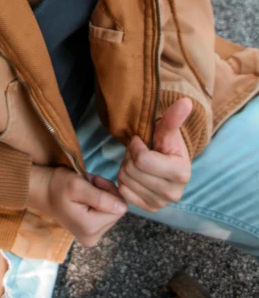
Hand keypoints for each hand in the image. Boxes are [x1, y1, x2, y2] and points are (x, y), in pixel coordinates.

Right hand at [28, 164, 127, 247]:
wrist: (42, 190)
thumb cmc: (57, 184)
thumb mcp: (78, 185)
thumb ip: (101, 197)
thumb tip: (123, 208)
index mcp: (90, 228)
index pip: (119, 207)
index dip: (108, 190)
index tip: (92, 181)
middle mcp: (92, 238)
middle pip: (116, 211)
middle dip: (106, 193)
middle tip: (88, 184)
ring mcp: (91, 237)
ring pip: (112, 212)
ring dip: (102, 197)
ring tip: (85, 190)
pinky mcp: (91, 234)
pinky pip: (105, 216)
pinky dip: (99, 203)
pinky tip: (85, 198)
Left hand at [117, 97, 192, 211]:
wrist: (167, 160)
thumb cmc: (166, 143)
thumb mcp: (167, 129)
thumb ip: (174, 117)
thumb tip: (186, 102)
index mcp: (181, 173)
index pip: (142, 160)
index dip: (135, 146)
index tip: (140, 141)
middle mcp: (174, 193)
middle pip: (132, 170)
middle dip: (130, 156)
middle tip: (138, 151)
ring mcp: (162, 203)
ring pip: (125, 181)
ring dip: (126, 167)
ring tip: (137, 161)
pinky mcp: (150, 208)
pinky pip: (123, 193)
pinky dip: (124, 180)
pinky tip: (134, 173)